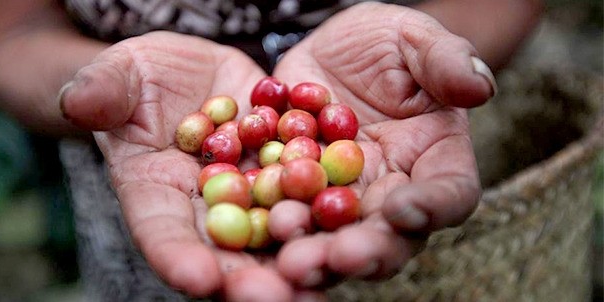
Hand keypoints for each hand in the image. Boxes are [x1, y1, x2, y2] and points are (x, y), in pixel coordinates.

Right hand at [59, 32, 303, 300]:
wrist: (189, 75)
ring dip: (296, 257)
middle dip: (248, 278)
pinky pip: (310, 192)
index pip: (161, 232)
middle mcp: (207, 207)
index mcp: (156, 194)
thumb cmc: (140, 80)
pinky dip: (328, 211)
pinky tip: (355, 228)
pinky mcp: (287, 170)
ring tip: (320, 280)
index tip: (198, 279)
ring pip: (274, 233)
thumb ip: (103, 91)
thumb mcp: (119, 77)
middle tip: (276, 299)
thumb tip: (78, 101)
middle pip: (226, 251)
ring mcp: (251, 192)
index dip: (177, 257)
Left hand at [271, 2, 494, 286]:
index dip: (433, 206)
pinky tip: (252, 233)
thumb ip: (446, 60)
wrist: (329, 51)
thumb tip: (479, 88)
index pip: (450, 191)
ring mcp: (342, 198)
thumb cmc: (384, 42)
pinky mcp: (297, 194)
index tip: (403, 209)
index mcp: (434, 158)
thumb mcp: (412, 38)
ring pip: (334, 236)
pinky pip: (286, 214)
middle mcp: (391, 190)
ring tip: (290, 260)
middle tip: (339, 257)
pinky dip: (270, 228)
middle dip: (365, 250)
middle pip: (389, 234)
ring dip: (315, 253)